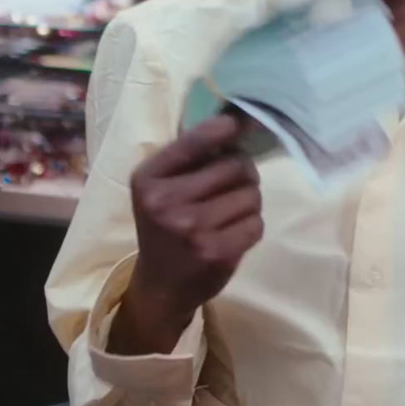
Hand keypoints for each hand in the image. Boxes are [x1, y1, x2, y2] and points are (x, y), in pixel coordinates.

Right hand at [109, 114, 262, 354]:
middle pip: (235, 166)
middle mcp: (165, 202)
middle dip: (243, 172)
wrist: (161, 285)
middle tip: (234, 183)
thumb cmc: (166, 225)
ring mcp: (191, 230)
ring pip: (251, 195)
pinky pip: (256, 223)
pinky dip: (251, 225)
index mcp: (149, 178)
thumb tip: (238, 120)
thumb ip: (191, 156)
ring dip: (249, 200)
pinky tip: (233, 232)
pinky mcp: (216, 253)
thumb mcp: (161, 187)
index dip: (224, 128)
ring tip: (229, 212)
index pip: (195, 141)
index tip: (237, 123)